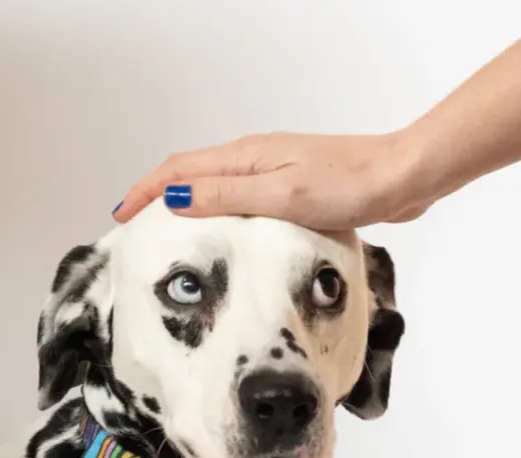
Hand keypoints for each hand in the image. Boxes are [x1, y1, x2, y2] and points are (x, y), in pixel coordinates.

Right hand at [114, 130, 430, 230]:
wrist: (399, 178)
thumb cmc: (349, 185)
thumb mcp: (281, 195)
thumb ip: (227, 196)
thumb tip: (173, 197)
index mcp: (246, 157)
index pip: (179, 170)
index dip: (145, 190)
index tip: (121, 215)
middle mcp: (255, 159)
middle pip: (191, 173)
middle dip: (157, 196)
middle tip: (136, 226)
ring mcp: (273, 173)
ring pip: (216, 187)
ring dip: (186, 206)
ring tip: (170, 235)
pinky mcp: (292, 190)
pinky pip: (241, 200)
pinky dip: (219, 214)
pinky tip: (224, 237)